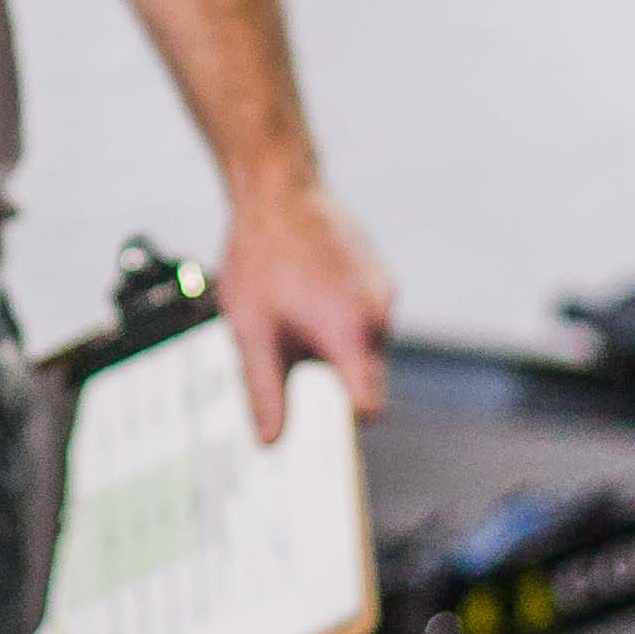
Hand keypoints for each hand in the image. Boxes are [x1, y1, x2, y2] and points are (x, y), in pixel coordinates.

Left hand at [211, 172, 391, 445]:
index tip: (320, 423)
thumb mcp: (251, 334)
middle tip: (284, 349)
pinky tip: (305, 290)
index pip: (370, 406)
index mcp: (351, 333)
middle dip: (330, 374)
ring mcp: (383, 290)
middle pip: (364, 375)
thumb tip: (270, 444)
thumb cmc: (260, 259)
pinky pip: (364, 314)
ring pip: (364, 343)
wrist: (277, 188)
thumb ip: (264, 393)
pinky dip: (340, 315)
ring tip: (291, 308)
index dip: (345, 422)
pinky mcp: (380, 274)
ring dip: (333, 341)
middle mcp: (378, 313)